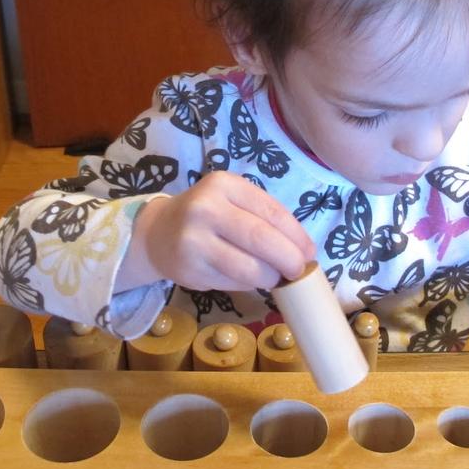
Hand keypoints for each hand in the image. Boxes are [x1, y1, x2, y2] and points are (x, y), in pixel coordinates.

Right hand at [116, 171, 314, 292]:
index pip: (272, 212)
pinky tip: (248, 279)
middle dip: (289, 259)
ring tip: (275, 277)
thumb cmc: (207, 216)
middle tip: (299, 271)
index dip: (297, 236)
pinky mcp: (190, 270)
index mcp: (224, 184)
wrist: (158, 233)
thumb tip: (305, 250)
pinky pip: (233, 283)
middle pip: (262, 239)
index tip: (310, 252)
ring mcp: (195, 241)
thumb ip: (264, 217)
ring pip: (249, 267)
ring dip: (271, 277)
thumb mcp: (232, 200)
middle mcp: (206, 209)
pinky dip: (249, 284)